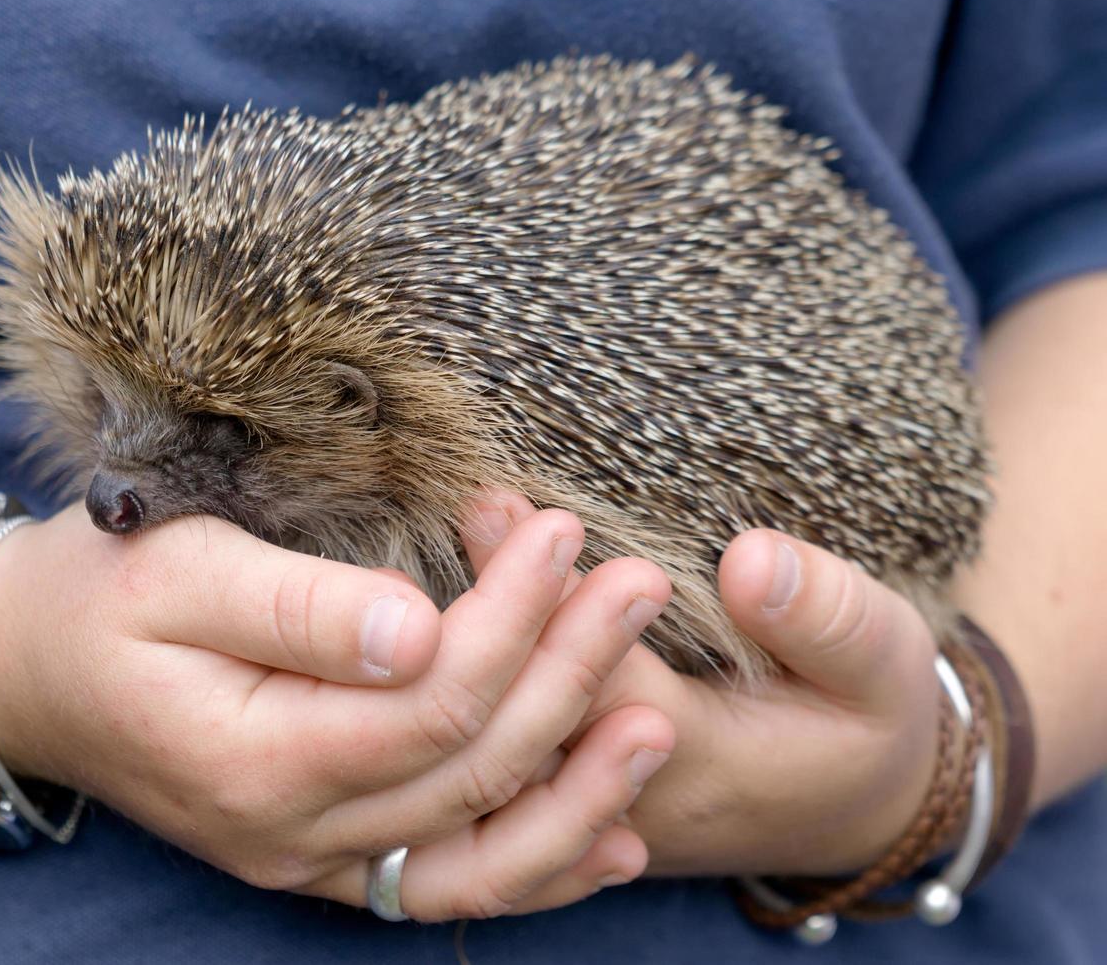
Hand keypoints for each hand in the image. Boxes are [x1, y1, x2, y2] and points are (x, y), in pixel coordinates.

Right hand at [0, 503, 673, 919]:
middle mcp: (290, 835)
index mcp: (257, 756)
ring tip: (656, 724)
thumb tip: (417, 630)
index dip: (513, 623)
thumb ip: (297, 608)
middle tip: (637, 590)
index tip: (559, 533)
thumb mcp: (176, 570)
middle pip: (469, 770)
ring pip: (475, 857)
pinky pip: (442, 884)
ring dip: (577, 794)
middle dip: (568, 676)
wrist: (26, 670)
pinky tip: (608, 840)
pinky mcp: (321, 857)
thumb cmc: (93, 598)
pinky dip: (532, 866)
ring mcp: (308, 861)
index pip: (430, 703)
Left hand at [465, 491, 941, 877]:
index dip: (545, 604)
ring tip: (441, 543)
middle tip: (470, 508)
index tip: (504, 509)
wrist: (847, 806)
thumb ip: (827, 618)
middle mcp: (620, 791)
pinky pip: (492, 751)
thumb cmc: (864, 719)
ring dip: (461, 645)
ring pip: (491, 738)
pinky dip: (461, 682)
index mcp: (700, 762)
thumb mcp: (881, 666)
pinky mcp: (559, 793)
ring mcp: (580, 802)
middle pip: (522, 710)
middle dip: (486, 609)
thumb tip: (753, 561)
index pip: (598, 684)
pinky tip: (433, 613)